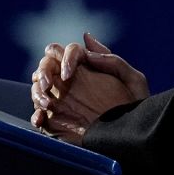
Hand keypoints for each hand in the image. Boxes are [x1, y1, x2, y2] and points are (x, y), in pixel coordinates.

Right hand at [29, 33, 148, 143]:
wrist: (135, 137)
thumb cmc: (137, 106)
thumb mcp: (132, 80)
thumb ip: (111, 60)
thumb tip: (85, 38)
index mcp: (89, 67)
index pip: (67, 51)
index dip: (64, 58)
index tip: (69, 74)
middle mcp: (73, 82)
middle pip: (47, 66)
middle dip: (44, 72)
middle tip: (48, 86)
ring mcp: (63, 102)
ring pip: (38, 89)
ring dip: (37, 93)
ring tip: (47, 105)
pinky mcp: (58, 123)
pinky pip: (40, 116)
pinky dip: (36, 116)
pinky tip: (41, 119)